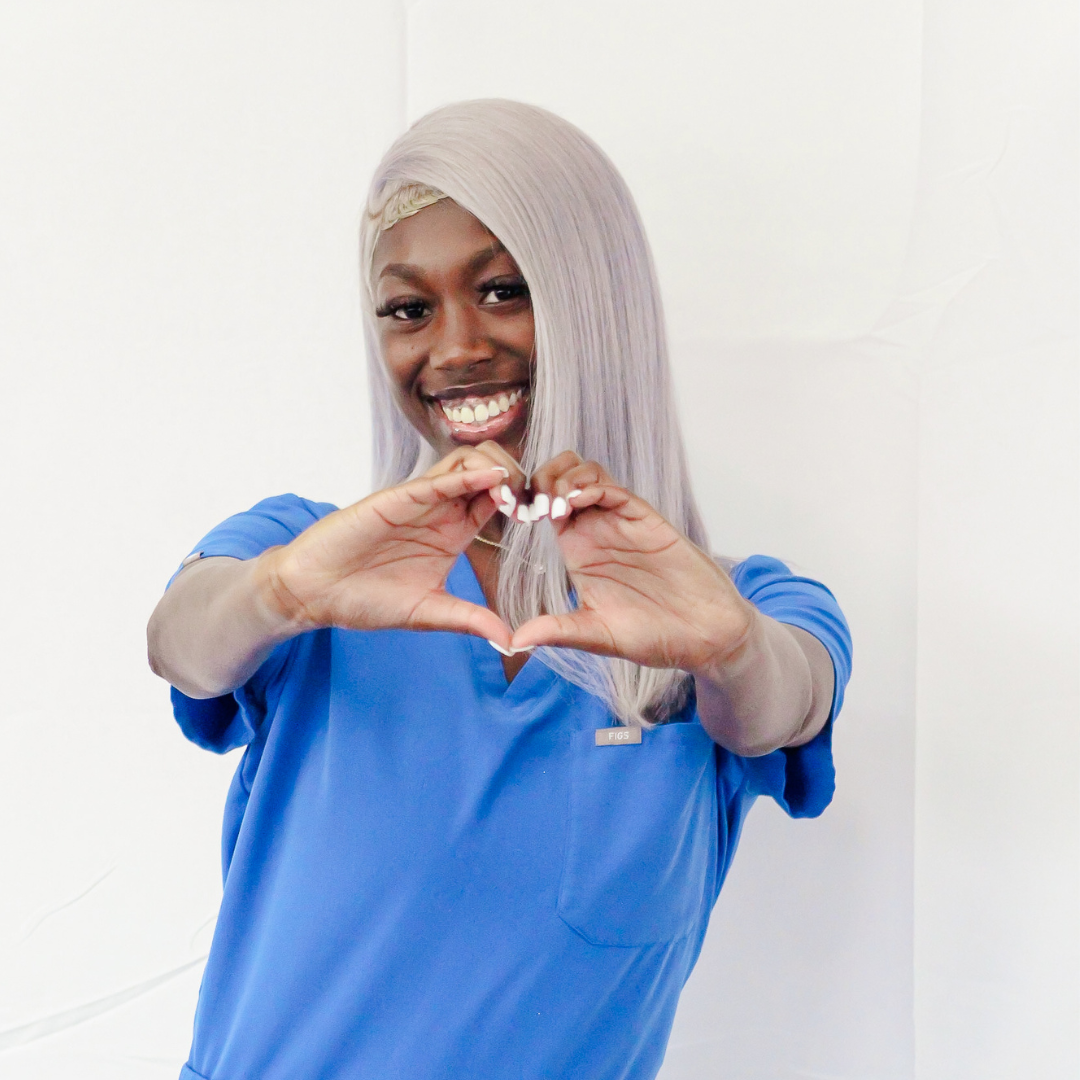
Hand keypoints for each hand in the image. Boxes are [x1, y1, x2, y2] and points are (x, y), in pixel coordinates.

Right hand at [258, 443, 524, 646]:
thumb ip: (468, 619)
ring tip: (514, 494)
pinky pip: (438, 478)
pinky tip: (491, 481)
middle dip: (519, 477)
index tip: (545, 516)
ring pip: (469, 460)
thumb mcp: (427, 613)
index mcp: (453, 531)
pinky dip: (467, 475)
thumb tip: (510, 641)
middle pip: (491, 469)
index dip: (523, 500)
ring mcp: (420, 500)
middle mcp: (441, 509)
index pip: (498, 499)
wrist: (315, 593)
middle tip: (535, 502)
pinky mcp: (398, 497)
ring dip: (498, 469)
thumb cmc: (364, 600)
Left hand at [509, 452, 754, 674]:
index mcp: (579, 551)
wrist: (704, 637)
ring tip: (558, 504)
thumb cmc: (654, 636)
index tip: (518, 515)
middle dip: (543, 479)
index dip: (528, 501)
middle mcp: (598, 531)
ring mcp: (622, 522)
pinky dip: (593, 486)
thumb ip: (558, 631)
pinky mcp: (647, 520)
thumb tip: (515, 641)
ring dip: (566, 478)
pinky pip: (616, 489)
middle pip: (562, 478)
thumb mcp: (597, 635)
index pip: (545, 506)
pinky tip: (578, 502)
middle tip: (537, 502)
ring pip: (588, 474)